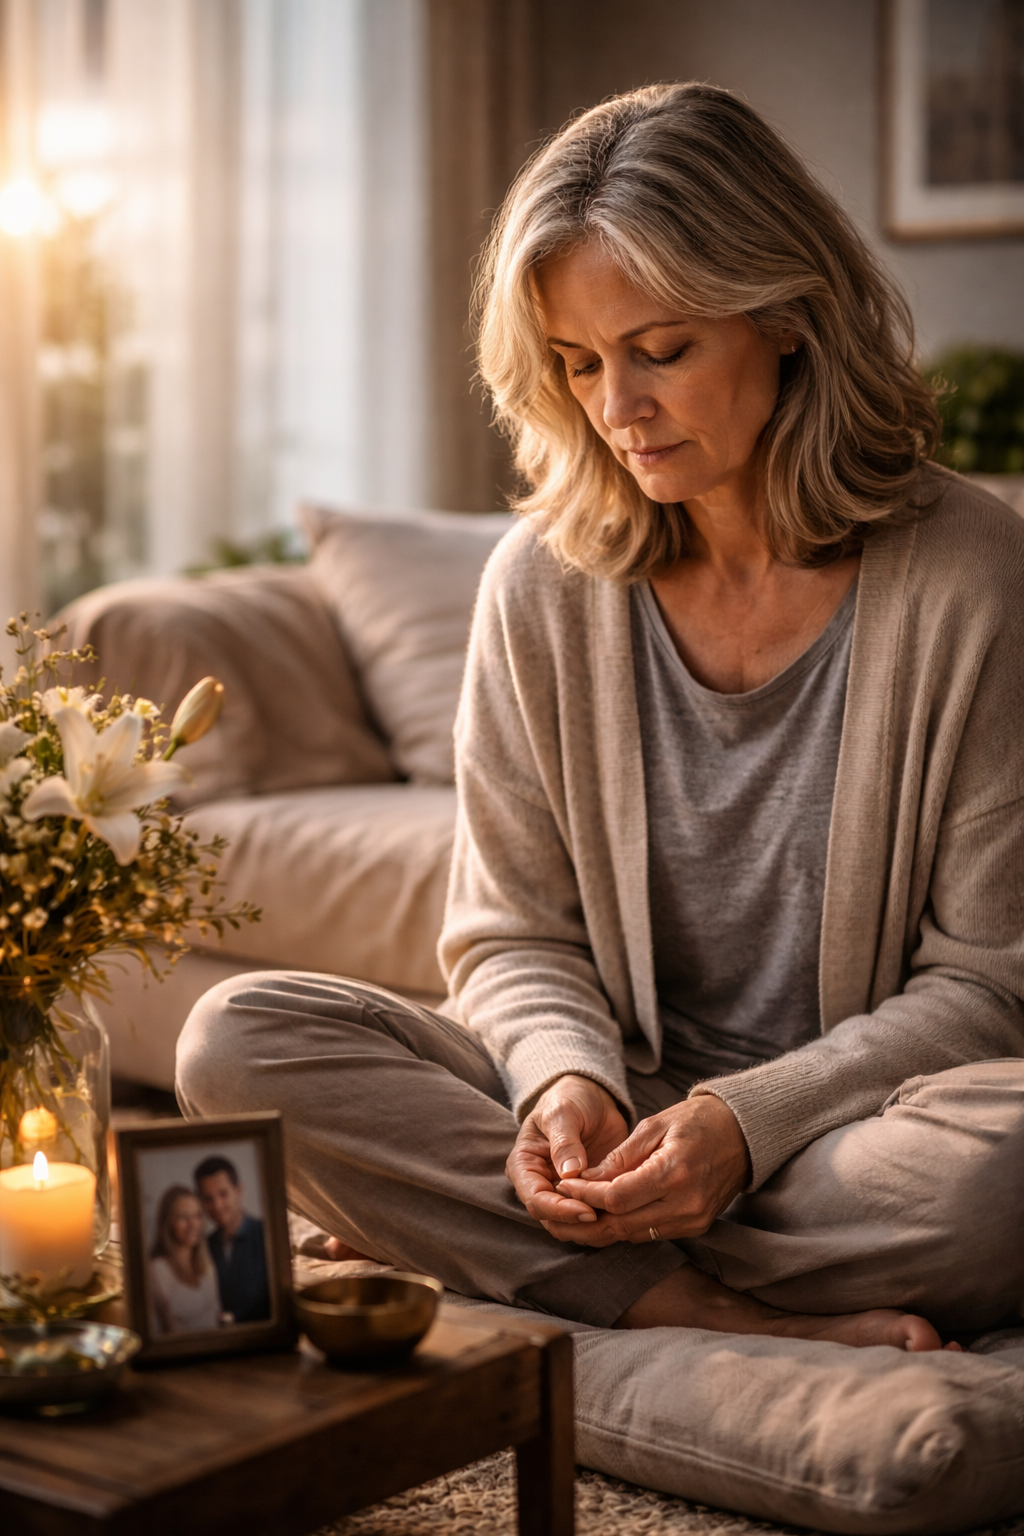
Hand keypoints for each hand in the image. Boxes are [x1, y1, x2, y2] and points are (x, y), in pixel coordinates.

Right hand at [505, 1074, 628, 1235]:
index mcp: (525, 1166)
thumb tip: (569, 1173)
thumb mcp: (563, 1111)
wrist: (590, 1096)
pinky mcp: (586, 1194)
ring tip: (619, 1217)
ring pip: (572, 1226)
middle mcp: (541, 1184)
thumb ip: (564, 1141)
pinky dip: (608, 1220)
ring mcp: (563, 1192)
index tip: (587, 1210)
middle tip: (607, 1217)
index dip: (559, 1210)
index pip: (536, 1200)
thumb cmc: (569, 1099)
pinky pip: (594, 1217)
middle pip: (552, 1220)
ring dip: (594, 1228)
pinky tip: (626, 1213)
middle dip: (578, 1223)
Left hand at [550, 1093, 750, 1246]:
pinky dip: (625, 1226)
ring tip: (574, 1213)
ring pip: (634, 1235)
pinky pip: (651, 1233)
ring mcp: (693, 1220)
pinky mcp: (696, 1227)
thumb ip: (619, 1157)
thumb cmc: (696, 1121)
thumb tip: (583, 1179)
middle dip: (586, 1217)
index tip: (564, 1183)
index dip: (585, 1194)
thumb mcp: (654, 1126)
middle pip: (622, 1224)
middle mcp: (686, 1204)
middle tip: (559, 1205)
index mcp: (674, 1172)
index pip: (617, 1197)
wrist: (742, 1134)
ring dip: (602, 1227)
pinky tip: (605, 1216)